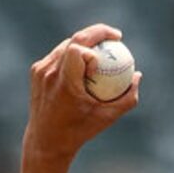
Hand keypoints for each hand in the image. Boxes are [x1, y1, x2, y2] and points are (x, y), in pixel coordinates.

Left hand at [23, 23, 141, 164]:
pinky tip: (85, 59)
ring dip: (85, 42)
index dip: (93, 51)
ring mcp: (40, 70)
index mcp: (66, 84)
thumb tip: (137, 76)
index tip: (103, 62)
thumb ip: (127, 98)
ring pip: (66, 45)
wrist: (47, 140)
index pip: (77, 51)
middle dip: (97, 32)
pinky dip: (73, 55)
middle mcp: (50, 73)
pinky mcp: (36, 71)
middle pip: (74, 40)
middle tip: (115, 35)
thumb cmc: (80, 131)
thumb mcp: (108, 118)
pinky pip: (58, 55)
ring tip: (102, 46)